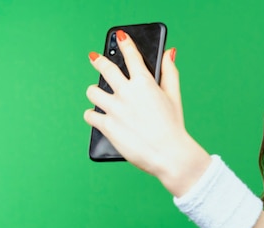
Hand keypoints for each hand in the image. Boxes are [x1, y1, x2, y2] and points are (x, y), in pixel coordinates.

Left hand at [84, 30, 207, 195]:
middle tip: (95, 58)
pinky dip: (93, 115)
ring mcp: (115, 109)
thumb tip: (169, 53)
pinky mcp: (107, 125)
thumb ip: (170, 73)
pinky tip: (98, 117)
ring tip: (98, 95)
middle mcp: (126, 92)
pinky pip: (89, 115)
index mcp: (144, 83)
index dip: (125, 43)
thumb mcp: (174, 97)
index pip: (131, 56)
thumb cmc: (174, 127)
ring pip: (92, 91)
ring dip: (95, 92)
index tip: (120, 36)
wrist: (169, 154)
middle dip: (99, 60)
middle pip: (105, 68)